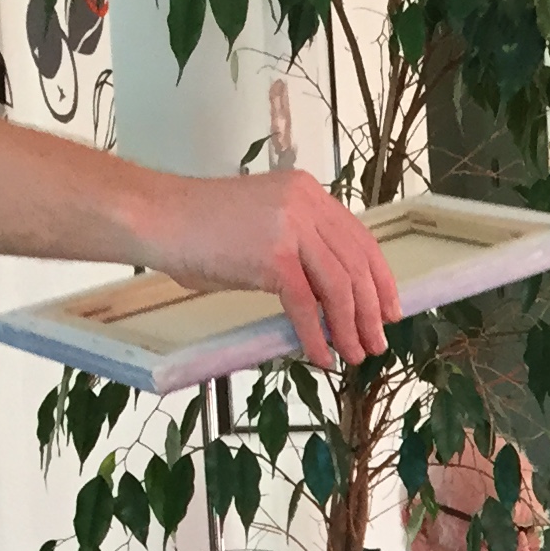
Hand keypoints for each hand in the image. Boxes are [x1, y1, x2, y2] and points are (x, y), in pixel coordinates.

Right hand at [138, 168, 399, 367]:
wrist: (158, 217)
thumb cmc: (200, 229)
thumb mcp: (264, 228)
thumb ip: (301, 251)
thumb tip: (332, 300)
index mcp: (308, 193)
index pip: (361, 240)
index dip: (381, 280)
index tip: (391, 311)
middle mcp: (305, 203)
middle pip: (357, 266)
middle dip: (372, 311)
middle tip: (376, 344)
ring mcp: (289, 226)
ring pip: (339, 288)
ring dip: (351, 329)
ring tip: (354, 355)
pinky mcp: (272, 254)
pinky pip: (306, 305)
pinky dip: (316, 336)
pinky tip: (320, 357)